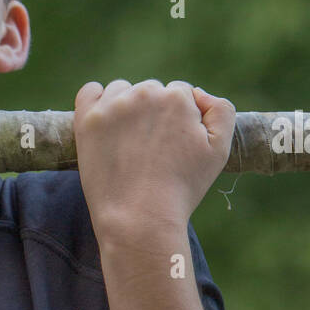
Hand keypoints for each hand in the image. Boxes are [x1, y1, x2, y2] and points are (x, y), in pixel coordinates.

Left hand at [73, 78, 235, 240]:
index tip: (173, 145)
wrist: (140, 218)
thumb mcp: (220, 150)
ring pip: (122, 91)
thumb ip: (221, 111)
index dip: (179, 120)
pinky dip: (96, 100)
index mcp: (177, 98)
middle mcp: (144, 94)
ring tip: (129, 143)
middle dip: (154, 113)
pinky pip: (90, 92)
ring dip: (126, 107)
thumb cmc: (181, 188)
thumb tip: (198, 93)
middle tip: (151, 150)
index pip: (180, 94)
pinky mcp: (87, 120)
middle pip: (151, 91)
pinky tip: (103, 120)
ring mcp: (112, 106)